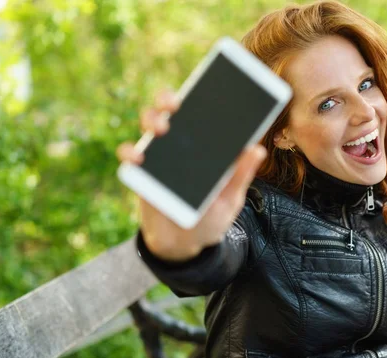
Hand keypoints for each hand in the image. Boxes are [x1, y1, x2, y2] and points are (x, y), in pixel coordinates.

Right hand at [116, 90, 266, 261]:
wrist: (185, 246)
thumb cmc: (211, 218)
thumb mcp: (230, 199)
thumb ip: (240, 175)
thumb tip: (257, 149)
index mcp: (204, 146)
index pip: (201, 113)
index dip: (201, 94)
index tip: (207, 83)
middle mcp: (180, 144)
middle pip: (170, 111)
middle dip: (169, 99)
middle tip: (177, 104)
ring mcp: (159, 156)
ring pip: (149, 125)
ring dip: (151, 120)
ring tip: (162, 128)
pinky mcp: (141, 173)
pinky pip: (129, 156)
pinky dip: (130, 153)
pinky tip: (138, 157)